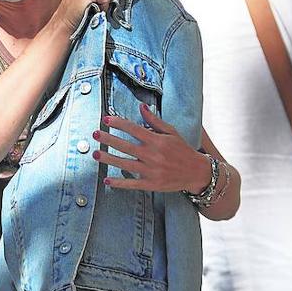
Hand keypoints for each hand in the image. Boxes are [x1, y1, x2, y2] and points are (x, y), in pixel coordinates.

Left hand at [92, 103, 211, 192]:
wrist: (197, 172)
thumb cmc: (182, 150)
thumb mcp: (171, 132)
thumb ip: (154, 121)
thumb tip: (141, 106)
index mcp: (157, 141)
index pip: (133, 129)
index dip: (119, 123)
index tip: (106, 119)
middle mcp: (153, 155)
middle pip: (125, 146)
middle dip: (108, 139)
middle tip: (94, 134)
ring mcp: (151, 171)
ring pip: (125, 164)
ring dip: (109, 159)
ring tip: (95, 154)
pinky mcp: (151, 184)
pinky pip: (132, 184)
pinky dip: (119, 183)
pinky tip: (107, 179)